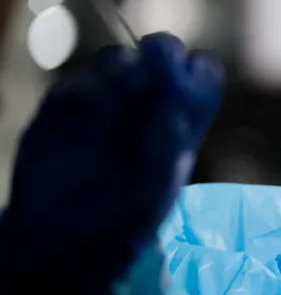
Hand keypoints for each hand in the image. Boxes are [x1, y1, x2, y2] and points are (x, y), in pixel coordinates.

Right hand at [0, 33, 222, 294]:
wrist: (63, 241)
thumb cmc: (121, 221)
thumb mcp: (154, 189)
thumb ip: (164, 144)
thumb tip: (172, 101)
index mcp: (180, 120)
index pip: (202, 74)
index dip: (195, 73)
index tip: (181, 88)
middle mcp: (147, 103)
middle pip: (163, 52)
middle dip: (163, 56)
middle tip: (154, 70)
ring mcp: (106, 101)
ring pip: (120, 59)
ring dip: (121, 69)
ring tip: (118, 94)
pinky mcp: (65, 106)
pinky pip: (76, 83)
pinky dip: (82, 91)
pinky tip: (81, 113)